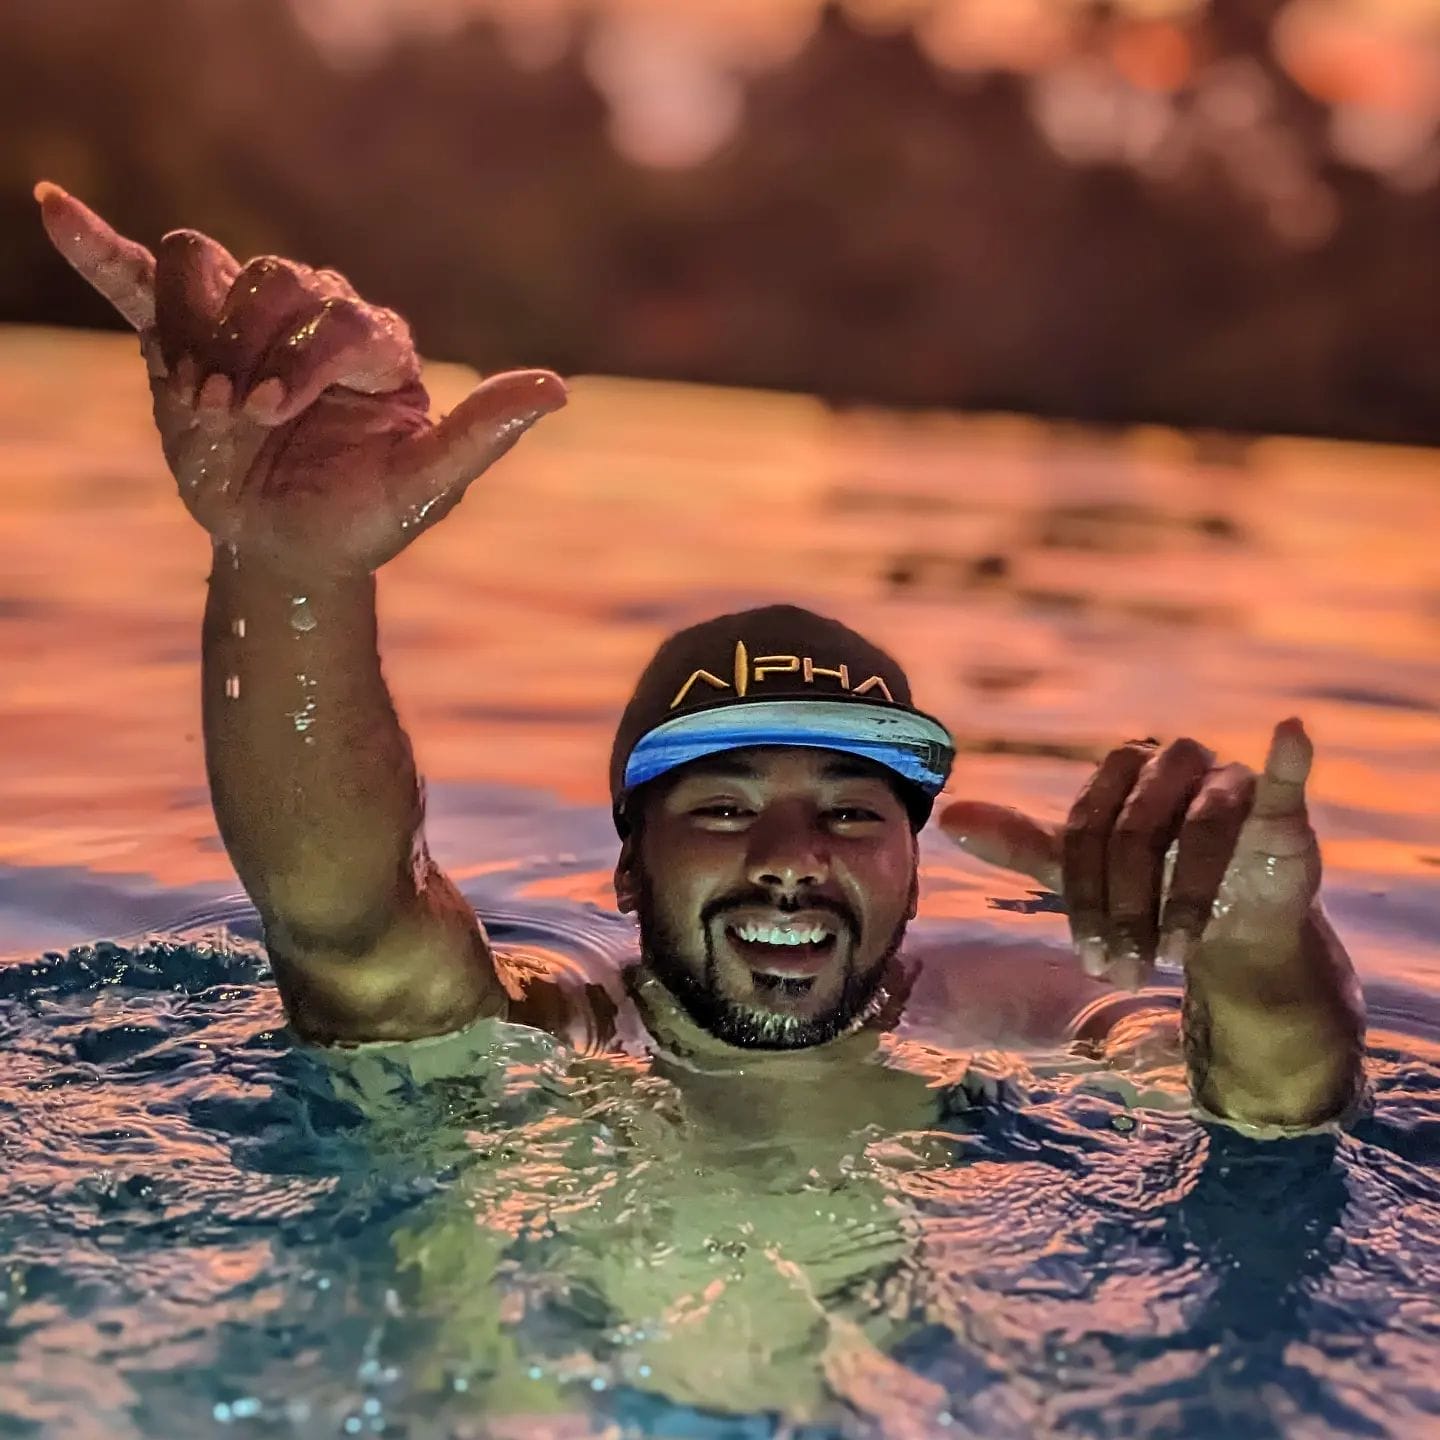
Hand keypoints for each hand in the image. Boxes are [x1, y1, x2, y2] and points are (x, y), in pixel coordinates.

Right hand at [34, 181, 564, 578]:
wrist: (289, 556)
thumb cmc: (362, 525)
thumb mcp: (424, 489)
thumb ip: (482, 435)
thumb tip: (558, 387)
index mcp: (376, 346)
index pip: (339, 312)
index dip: (303, 356)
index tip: (274, 415)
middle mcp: (316, 321)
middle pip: (273, 275)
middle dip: (249, 346)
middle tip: (237, 416)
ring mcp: (249, 327)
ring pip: (210, 265)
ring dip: (196, 325)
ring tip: (198, 398)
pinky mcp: (187, 344)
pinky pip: (142, 282)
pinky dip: (100, 249)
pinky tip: (58, 211)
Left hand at [939, 721, 1321, 989]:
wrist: (1225, 927)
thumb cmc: (1145, 887)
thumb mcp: (1077, 870)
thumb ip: (1018, 842)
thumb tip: (948, 817)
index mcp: (1119, 771)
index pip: (1086, 831)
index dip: (1086, 898)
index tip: (1090, 958)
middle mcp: (1170, 764)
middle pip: (1135, 833)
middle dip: (1127, 911)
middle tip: (1126, 971)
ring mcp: (1226, 780)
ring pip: (1197, 832)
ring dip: (1182, 901)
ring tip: (1172, 956)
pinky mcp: (1276, 805)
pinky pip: (1284, 778)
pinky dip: (1290, 757)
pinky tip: (1290, 732)